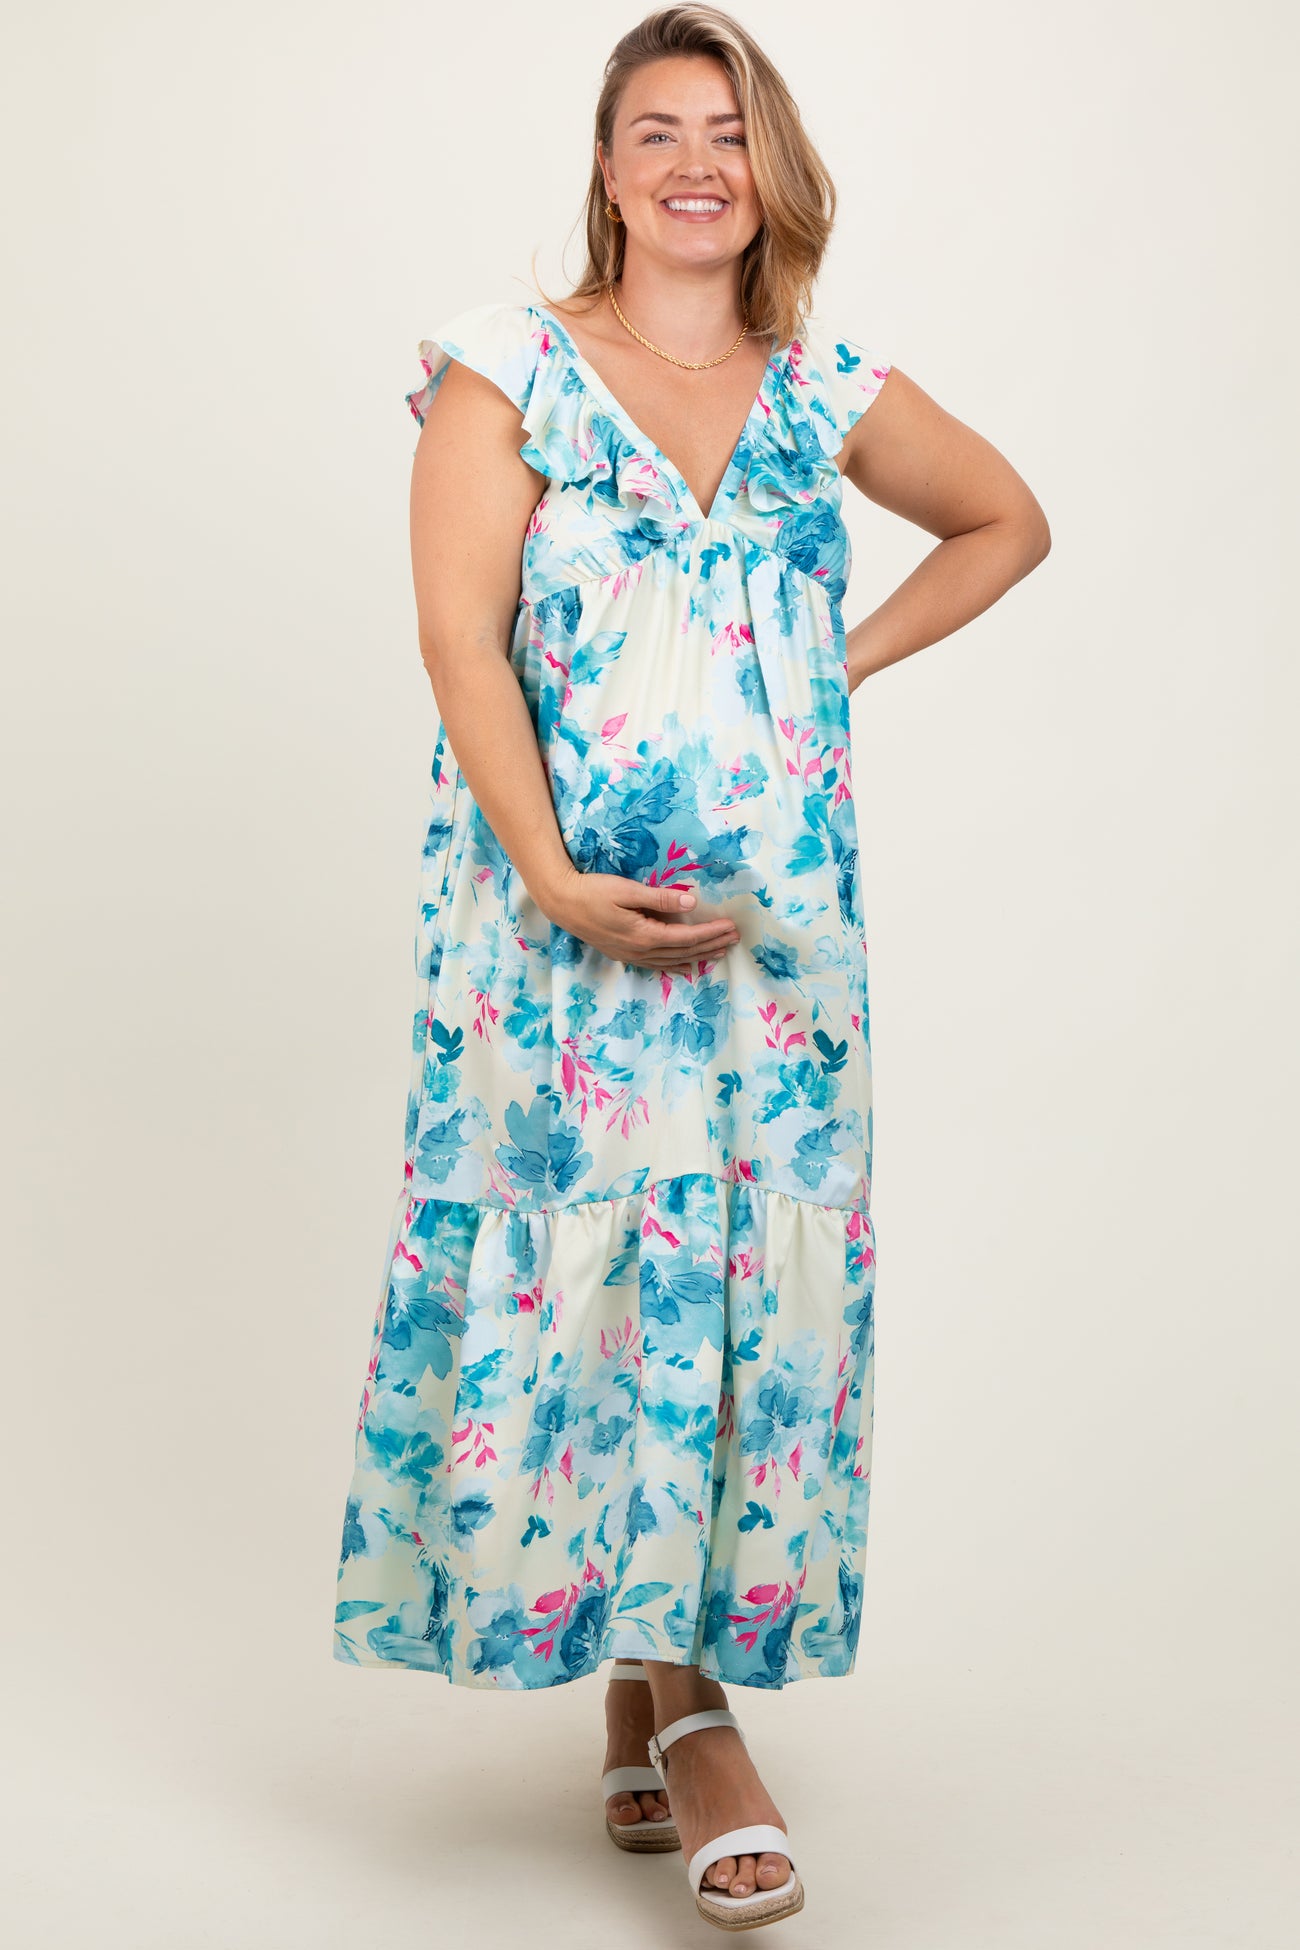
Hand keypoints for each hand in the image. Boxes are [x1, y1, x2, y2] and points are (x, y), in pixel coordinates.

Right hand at [538, 867, 739, 969]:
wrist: (562, 903)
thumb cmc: (592, 892)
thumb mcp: (627, 890)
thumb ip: (660, 898)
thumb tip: (691, 903)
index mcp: (644, 935)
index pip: (686, 937)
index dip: (711, 933)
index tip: (730, 926)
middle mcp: (640, 951)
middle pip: (684, 952)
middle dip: (711, 945)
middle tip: (735, 939)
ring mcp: (632, 956)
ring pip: (673, 961)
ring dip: (699, 957)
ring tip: (720, 952)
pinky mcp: (624, 954)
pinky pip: (657, 965)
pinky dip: (676, 966)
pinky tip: (687, 967)